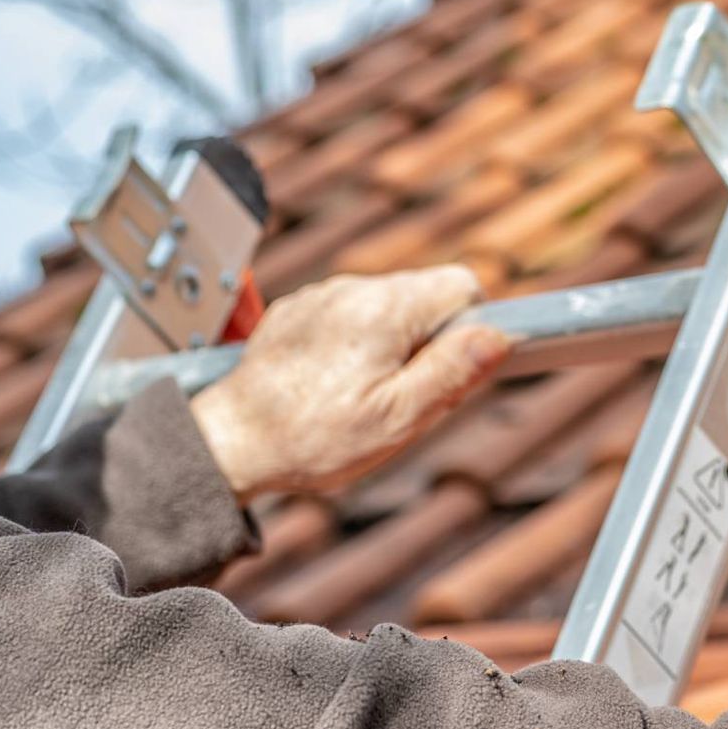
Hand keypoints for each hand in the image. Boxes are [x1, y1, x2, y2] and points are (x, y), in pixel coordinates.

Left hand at [191, 266, 510, 499]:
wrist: (230, 443)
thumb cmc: (312, 438)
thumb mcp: (398, 418)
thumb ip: (452, 373)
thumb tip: (497, 336)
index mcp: (385, 310)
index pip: (463, 285)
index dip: (471, 329)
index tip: (452, 369)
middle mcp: (351, 289)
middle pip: (425, 295)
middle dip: (431, 340)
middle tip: (406, 394)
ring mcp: (320, 296)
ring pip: (388, 306)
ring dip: (393, 342)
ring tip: (364, 393)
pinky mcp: (297, 311)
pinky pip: (349, 315)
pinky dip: (355, 343)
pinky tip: (334, 383)